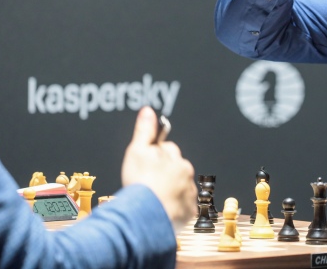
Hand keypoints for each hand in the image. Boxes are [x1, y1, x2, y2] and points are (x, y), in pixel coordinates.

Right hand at [121, 106, 196, 230]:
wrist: (146, 216)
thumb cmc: (141, 183)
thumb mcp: (137, 151)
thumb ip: (145, 130)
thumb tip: (148, 111)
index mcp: (177, 159)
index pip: (168, 150)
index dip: (155, 156)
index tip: (147, 165)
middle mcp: (187, 175)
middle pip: (176, 169)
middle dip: (165, 173)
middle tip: (148, 183)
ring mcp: (189, 195)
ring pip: (180, 188)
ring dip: (170, 191)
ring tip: (153, 199)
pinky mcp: (189, 213)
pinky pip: (183, 208)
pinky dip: (174, 208)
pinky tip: (161, 210)